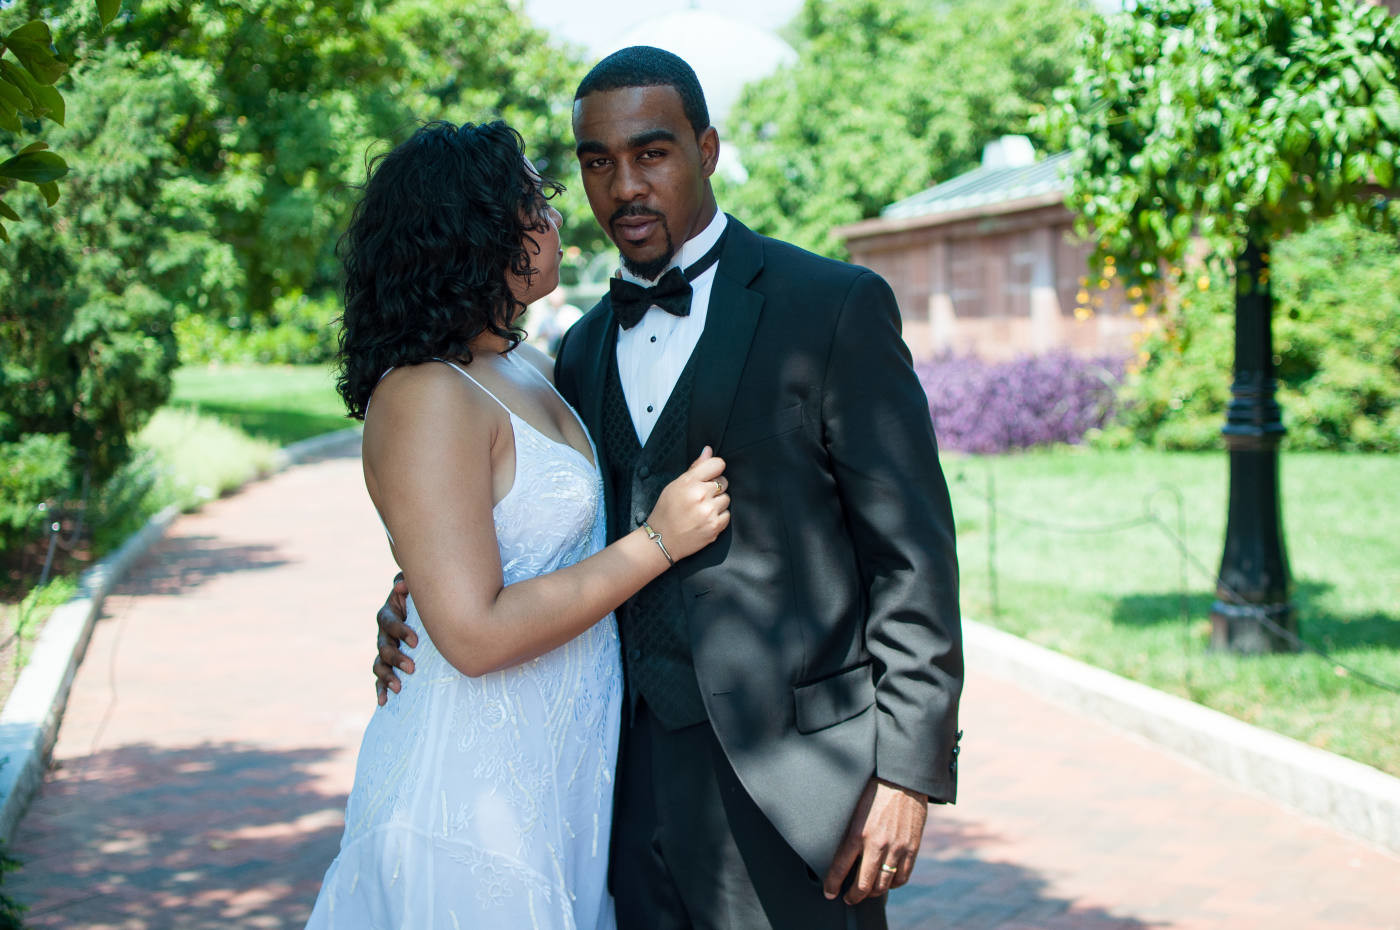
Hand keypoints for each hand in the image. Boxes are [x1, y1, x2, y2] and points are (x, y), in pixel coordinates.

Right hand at [373, 573, 417, 705]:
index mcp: (388, 615)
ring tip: (398, 687)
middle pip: (384, 647)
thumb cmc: (422, 601)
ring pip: (379, 665)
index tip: (416, 641)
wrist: (424, 615)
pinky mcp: (388, 665)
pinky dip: (380, 690)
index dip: (400, 631)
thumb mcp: (417, 591)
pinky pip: (379, 679)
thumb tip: (401, 585)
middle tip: (412, 668)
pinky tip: (384, 701)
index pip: (389, 623)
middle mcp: (383, 634)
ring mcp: (384, 651)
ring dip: (387, 676)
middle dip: (397, 658)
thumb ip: (408, 585)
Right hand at [645, 446, 730, 561]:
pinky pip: (727, 515)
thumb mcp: (675, 485)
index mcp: (689, 482)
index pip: (717, 464)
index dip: (715, 469)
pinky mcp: (715, 527)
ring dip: (717, 503)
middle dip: (715, 488)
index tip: (710, 475)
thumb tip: (708, 450)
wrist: (661, 540)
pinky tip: (705, 520)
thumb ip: (695, 468)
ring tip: (702, 510)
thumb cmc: (666, 511)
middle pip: (724, 482)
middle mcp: (700, 495)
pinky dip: (718, 517)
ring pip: (726, 499)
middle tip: (701, 497)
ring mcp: (709, 512)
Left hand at [823, 777, 928, 903]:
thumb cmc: (874, 789)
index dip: (832, 884)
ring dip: (873, 892)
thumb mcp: (854, 808)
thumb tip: (835, 848)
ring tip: (867, 892)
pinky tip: (887, 882)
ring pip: (883, 884)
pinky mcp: (912, 848)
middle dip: (853, 896)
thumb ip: (847, 830)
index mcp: (858, 833)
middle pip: (863, 884)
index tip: (829, 893)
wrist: (903, 779)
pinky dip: (894, 884)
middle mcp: (877, 844)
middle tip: (848, 898)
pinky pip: (903, 876)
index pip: (840, 868)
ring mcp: (896, 848)